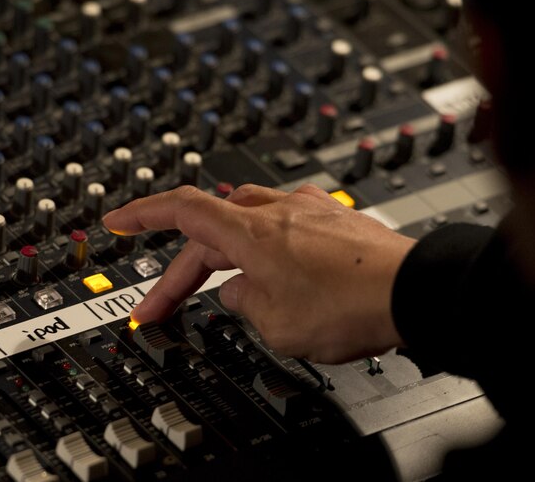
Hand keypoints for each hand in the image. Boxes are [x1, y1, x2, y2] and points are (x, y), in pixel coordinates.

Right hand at [101, 183, 415, 363]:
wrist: (419, 292)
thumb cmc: (353, 305)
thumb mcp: (277, 324)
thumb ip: (244, 303)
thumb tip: (237, 292)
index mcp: (249, 231)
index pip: (179, 209)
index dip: (140, 214)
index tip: (116, 222)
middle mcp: (274, 211)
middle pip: (208, 232)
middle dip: (179, 275)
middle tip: (159, 310)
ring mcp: (306, 212)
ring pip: (246, 229)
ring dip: (226, 264)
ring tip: (230, 301)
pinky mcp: (333, 221)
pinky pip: (283, 233)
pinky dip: (267, 257)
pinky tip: (279, 283)